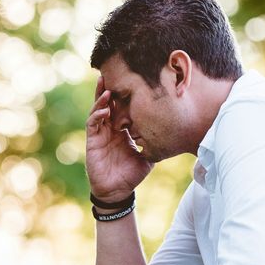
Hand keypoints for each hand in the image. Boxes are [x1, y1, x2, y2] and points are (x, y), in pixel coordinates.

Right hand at [86, 76, 152, 202]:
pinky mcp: (92, 141)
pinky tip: (104, 110)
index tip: (131, 81)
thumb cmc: (131, 174)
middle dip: (109, 89)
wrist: (117, 191)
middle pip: (107, 103)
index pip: (122, 107)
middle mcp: (110, 128)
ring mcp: (100, 133)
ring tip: (106, 88)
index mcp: (122, 129)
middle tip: (112, 73)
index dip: (124, 95)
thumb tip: (172, 135)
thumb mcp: (147, 156)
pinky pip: (93, 124)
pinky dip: (97, 115)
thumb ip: (154, 144)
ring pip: (98, 110)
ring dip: (101, 98)